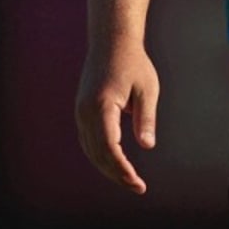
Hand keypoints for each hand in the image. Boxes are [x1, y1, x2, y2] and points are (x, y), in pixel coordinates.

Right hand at [74, 39, 159, 194]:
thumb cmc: (134, 63)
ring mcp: (81, 112)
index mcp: (102, 106)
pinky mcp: (82, 111)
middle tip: (138, 186)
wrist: (111, 42)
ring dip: (107, 167)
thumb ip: (146, 118)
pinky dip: (100, 155)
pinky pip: (88, 140)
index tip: (137, 182)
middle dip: (116, 174)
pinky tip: (116, 163)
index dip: (122, 169)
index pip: (110, 148)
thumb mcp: (147, 89)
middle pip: (98, 154)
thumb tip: (147, 146)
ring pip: (90, 150)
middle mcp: (86, 112)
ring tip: (128, 179)